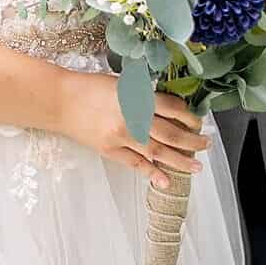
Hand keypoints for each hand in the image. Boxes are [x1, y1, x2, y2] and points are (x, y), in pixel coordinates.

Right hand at [57, 74, 207, 189]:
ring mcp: (122, 136)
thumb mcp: (121, 84)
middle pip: (171, 133)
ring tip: (196, 166)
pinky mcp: (110, 150)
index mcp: (137, 97)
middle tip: (205, 145)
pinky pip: (135, 164)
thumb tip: (167, 109)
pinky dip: (151, 173)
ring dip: (180, 160)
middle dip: (192, 141)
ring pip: (158, 151)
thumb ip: (143, 96)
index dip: (188, 116)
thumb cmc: (88, 87)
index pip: (172, 108)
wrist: (60, 100)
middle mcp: (133, 117)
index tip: (197, 122)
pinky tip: (166, 181)